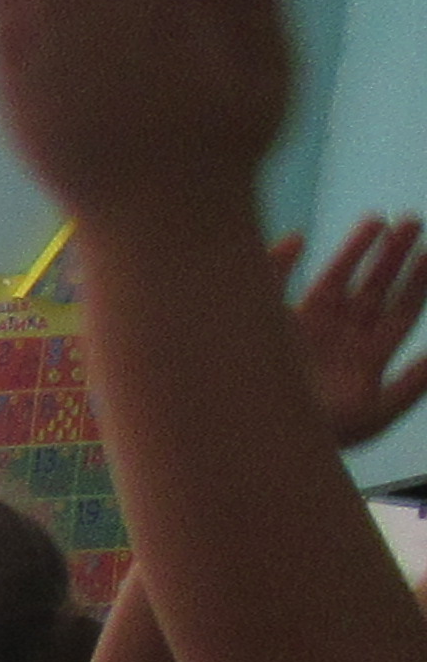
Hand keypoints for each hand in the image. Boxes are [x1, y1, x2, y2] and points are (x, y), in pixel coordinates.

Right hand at [282, 217, 426, 445]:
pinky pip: (274, 285)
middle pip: (373, 289)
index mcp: (365, 357)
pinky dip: (280, 261)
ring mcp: (302, 330)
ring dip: (356, 249)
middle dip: (394, 255)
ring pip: (334, 279)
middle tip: (412, 221)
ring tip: (379, 220)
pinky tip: (296, 239)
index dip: (417, 281)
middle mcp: (337, 339)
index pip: (400, 311)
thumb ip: (409, 385)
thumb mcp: (372, 413)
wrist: (251, 441)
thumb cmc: (313, 435)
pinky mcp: (265, 325)